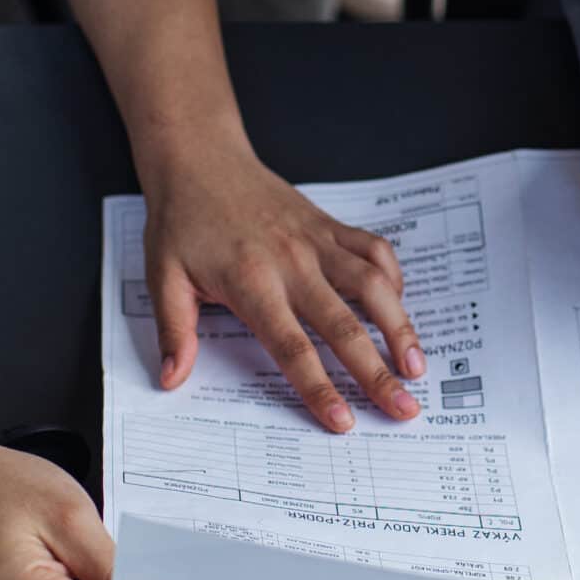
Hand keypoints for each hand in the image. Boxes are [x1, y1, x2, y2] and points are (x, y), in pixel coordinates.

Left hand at [143, 139, 424, 432]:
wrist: (200, 157)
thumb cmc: (181, 219)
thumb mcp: (162, 276)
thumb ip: (173, 330)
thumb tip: (172, 379)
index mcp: (251, 282)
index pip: (292, 347)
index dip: (319, 387)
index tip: (343, 421)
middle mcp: (293, 262)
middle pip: (344, 326)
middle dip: (377, 373)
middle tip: (404, 409)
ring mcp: (318, 241)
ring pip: (374, 286)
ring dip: (400, 327)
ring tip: (417, 366)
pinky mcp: (330, 225)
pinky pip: (375, 250)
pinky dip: (393, 279)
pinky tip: (398, 308)